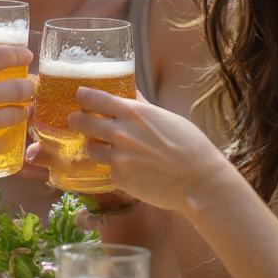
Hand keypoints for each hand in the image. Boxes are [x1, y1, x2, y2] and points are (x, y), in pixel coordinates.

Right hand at [0, 43, 33, 177]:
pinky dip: (9, 139)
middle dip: (28, 86)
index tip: (26, 56)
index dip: (19, 54)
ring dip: (24, 111)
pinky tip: (10, 137)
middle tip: (29, 86)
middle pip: (17, 88)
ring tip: (26, 110)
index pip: (2, 56)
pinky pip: (1, 141)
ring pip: (15, 115)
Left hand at [68, 88, 232, 213]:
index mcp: (134, 113)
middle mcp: (120, 132)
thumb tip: (131, 95)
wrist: (200, 181)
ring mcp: (117, 157)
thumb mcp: (166, 117)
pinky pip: (107, 170)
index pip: (94, 99)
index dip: (83, 97)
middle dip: (77, 121)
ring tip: (106, 148)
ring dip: (95, 146)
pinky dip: (114, 169)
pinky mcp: (119, 179)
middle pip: (81, 122)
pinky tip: (129, 169)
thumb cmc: (190, 146)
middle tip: (78, 121)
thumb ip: (142, 107)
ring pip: (90, 147)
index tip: (80, 97)